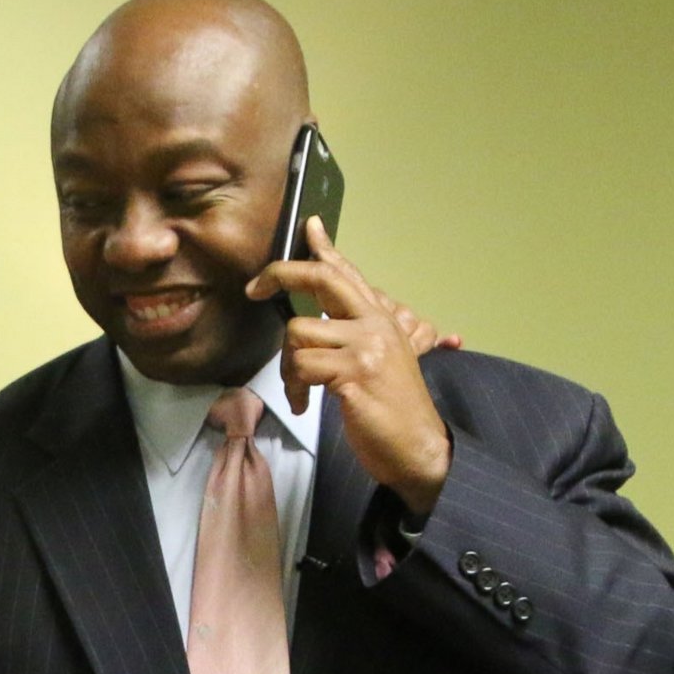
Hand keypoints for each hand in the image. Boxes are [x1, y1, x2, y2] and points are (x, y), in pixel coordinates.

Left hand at [248, 217, 455, 517]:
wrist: (420, 447)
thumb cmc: (392, 410)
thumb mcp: (378, 361)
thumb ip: (352, 335)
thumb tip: (317, 320)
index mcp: (380, 318)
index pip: (346, 273)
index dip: (323, 248)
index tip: (308, 226)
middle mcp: (375, 324)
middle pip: (321, 279)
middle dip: (280, 275)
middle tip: (254, 290)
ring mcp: (365, 348)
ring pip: (298, 333)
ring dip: (287, 366)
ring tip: (299, 389)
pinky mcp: (354, 375)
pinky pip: (302, 367)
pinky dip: (294, 389)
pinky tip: (305, 404)